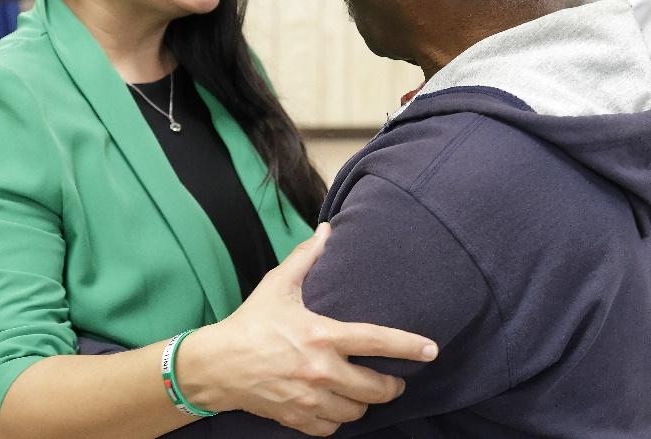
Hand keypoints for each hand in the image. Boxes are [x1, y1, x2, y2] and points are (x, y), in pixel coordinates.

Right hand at [176, 223, 438, 435]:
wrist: (218, 364)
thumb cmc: (251, 321)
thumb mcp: (279, 284)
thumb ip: (306, 257)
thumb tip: (327, 230)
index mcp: (322, 335)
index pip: (376, 341)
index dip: (408, 346)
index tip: (431, 350)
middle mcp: (321, 371)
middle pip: (375, 389)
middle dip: (392, 386)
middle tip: (395, 380)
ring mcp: (310, 399)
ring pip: (356, 412)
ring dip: (364, 403)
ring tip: (364, 392)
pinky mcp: (297, 418)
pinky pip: (331, 428)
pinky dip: (338, 419)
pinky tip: (337, 407)